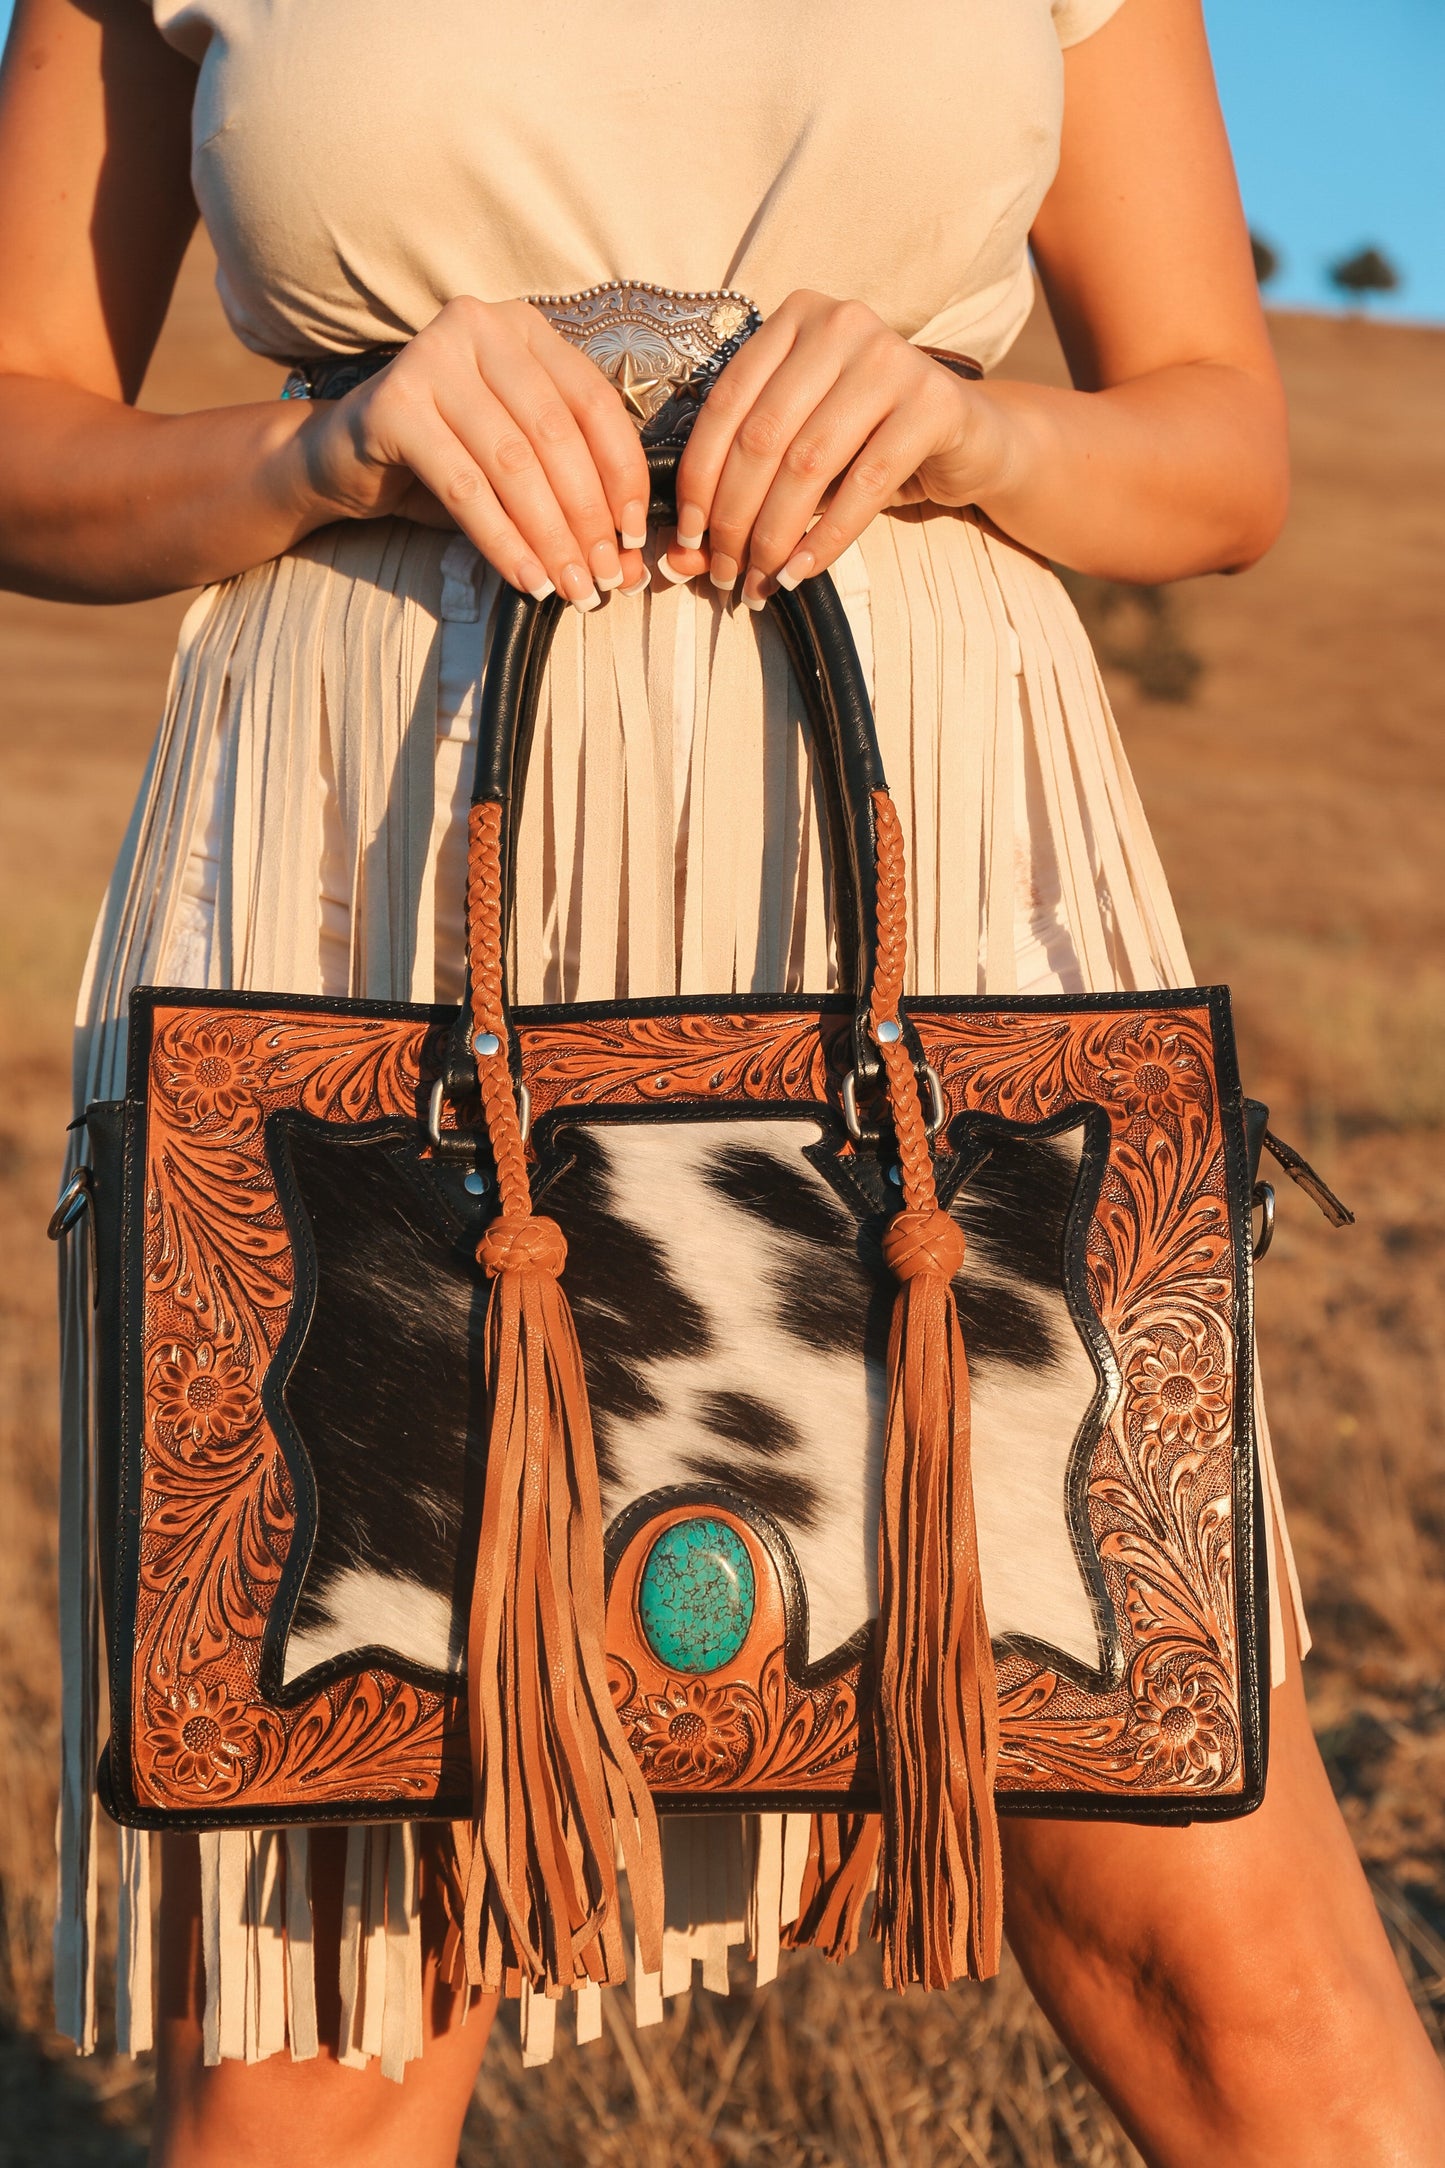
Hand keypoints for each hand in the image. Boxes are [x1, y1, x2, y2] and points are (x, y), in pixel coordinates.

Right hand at [291, 297, 651, 607]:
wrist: (344, 459)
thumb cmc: (445, 460)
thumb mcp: (518, 463)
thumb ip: (572, 490)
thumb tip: (629, 556)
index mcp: (524, 329)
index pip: (594, 402)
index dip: (624, 475)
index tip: (635, 536)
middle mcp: (480, 326)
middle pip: (556, 434)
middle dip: (587, 516)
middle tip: (603, 577)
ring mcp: (432, 357)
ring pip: (512, 462)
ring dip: (549, 536)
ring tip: (570, 587)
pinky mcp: (393, 403)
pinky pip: (464, 487)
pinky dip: (502, 541)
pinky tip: (526, 579)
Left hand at [663, 291, 1020, 604]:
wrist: (970, 437)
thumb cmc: (870, 443)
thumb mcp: (803, 445)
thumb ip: (748, 480)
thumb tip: (685, 552)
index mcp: (796, 319)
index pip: (726, 403)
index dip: (699, 478)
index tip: (688, 537)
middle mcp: (841, 324)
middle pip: (762, 436)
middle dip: (734, 517)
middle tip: (725, 572)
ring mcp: (890, 357)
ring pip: (808, 463)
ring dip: (775, 535)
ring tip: (761, 581)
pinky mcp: (933, 402)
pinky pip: (865, 484)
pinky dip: (827, 538)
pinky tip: (802, 571)